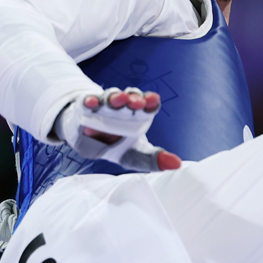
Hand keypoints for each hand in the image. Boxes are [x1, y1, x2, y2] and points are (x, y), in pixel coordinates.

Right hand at [53, 87, 181, 170]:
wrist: (89, 142)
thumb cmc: (117, 144)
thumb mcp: (134, 155)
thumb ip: (153, 160)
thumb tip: (177, 165)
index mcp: (137, 116)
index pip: (147, 106)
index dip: (150, 102)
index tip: (153, 100)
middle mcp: (123, 108)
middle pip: (131, 98)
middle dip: (135, 99)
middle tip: (138, 102)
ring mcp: (104, 106)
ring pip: (111, 97)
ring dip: (116, 97)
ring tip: (120, 99)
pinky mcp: (85, 108)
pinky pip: (87, 102)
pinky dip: (90, 100)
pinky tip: (91, 102)